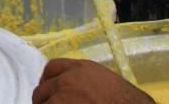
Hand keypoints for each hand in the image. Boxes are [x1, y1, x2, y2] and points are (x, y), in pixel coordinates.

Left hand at [33, 59, 152, 102]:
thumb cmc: (126, 100)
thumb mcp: (106, 81)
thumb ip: (86, 81)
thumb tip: (76, 93)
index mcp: (80, 69)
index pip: (52, 68)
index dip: (48, 81)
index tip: (49, 92)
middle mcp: (66, 80)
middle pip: (42, 89)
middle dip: (45, 100)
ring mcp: (60, 98)